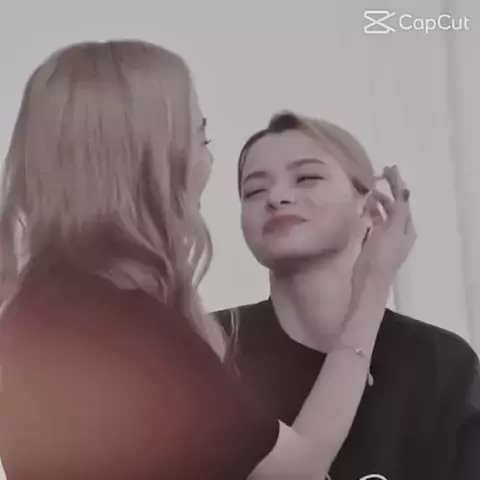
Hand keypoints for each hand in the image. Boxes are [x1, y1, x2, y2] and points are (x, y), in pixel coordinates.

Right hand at [353, 165, 416, 284]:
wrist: (368, 284)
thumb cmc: (380, 257)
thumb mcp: (392, 231)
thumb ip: (399, 210)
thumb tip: (404, 188)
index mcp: (406, 228)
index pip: (403, 200)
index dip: (397, 184)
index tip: (387, 168)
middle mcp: (399, 232)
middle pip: (394, 207)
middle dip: (385, 192)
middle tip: (373, 178)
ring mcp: (386, 238)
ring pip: (383, 214)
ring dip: (376, 202)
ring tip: (366, 193)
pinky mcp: (374, 244)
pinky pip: (374, 223)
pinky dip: (370, 213)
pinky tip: (362, 209)